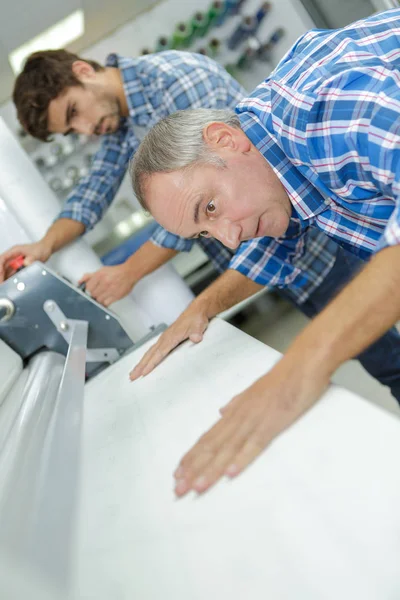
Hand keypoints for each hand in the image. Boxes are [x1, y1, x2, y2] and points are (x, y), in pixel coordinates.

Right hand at [0, 241, 51, 282]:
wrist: (45, 250)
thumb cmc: (40, 249)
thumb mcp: (36, 254)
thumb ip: (31, 259)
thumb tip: (25, 263)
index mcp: (14, 251)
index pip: (3, 258)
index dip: (0, 267)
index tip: (0, 274)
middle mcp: (13, 256)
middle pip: (3, 266)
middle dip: (1, 274)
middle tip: (2, 283)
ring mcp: (15, 261)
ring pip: (6, 270)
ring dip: (5, 277)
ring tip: (4, 285)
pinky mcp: (19, 266)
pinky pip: (12, 272)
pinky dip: (10, 277)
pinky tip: (9, 283)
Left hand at [79, 264, 135, 305]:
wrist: (129, 273)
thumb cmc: (116, 272)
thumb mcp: (101, 270)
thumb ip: (89, 276)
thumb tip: (80, 281)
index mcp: (99, 275)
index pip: (88, 287)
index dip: (89, 290)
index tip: (91, 290)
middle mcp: (104, 282)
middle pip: (93, 294)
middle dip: (94, 294)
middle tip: (98, 292)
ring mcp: (110, 290)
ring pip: (98, 300)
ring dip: (99, 299)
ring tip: (103, 295)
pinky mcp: (116, 296)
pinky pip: (106, 303)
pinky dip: (105, 302)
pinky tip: (107, 298)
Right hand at [129, 308, 209, 379]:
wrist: (196, 311)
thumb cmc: (196, 319)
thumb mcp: (198, 326)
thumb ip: (196, 333)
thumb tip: (196, 338)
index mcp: (171, 337)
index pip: (159, 353)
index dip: (151, 363)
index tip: (144, 372)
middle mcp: (165, 338)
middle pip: (150, 354)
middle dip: (140, 366)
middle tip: (132, 376)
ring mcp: (164, 338)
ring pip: (150, 352)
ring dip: (141, 363)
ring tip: (134, 373)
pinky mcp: (166, 339)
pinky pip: (154, 350)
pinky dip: (147, 358)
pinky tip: (144, 362)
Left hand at [173, 357, 328, 496]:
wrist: (302, 364)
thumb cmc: (281, 377)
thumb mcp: (254, 390)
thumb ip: (237, 403)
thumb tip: (221, 412)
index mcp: (235, 411)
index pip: (208, 437)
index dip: (193, 456)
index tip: (178, 473)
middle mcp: (239, 416)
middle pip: (212, 446)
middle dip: (194, 468)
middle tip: (178, 488)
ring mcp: (255, 419)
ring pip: (228, 448)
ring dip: (211, 469)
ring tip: (196, 486)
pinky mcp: (273, 423)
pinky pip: (255, 444)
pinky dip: (242, 458)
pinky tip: (230, 473)